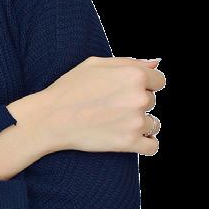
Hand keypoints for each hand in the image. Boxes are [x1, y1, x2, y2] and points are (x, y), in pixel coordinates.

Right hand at [40, 56, 165, 155]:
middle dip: (136, 105)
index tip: (125, 92)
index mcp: (134, 75)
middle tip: (110, 108)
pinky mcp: (129, 143)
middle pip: (152, 102)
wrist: (50, 119)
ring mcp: (136, 121)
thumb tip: (154, 65)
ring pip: (153, 124)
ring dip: (139, 125)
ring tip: (115, 124)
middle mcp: (139, 97)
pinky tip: (130, 140)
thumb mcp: (95, 64)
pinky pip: (152, 146)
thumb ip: (128, 62)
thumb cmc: (69, 89)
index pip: (159, 81)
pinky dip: (144, 144)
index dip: (143, 86)